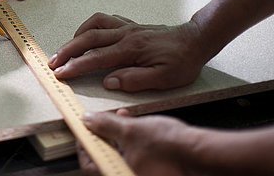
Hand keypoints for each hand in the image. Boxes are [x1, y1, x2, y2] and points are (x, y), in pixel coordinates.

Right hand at [48, 13, 208, 91]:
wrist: (197, 39)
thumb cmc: (182, 61)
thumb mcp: (164, 79)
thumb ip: (134, 80)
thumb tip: (109, 81)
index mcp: (131, 49)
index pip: (95, 58)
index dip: (75, 66)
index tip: (60, 73)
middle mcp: (125, 34)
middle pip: (88, 38)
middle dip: (67, 50)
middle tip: (52, 61)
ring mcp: (127, 27)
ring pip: (94, 25)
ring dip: (77, 36)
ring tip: (67, 48)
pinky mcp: (130, 25)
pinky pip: (105, 19)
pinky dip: (92, 26)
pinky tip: (89, 34)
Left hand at [79, 110, 201, 175]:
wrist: (203, 154)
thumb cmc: (171, 148)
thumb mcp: (131, 129)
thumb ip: (105, 125)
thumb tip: (88, 120)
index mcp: (116, 174)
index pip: (88, 165)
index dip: (84, 144)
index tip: (84, 130)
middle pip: (105, 161)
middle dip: (103, 137)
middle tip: (103, 122)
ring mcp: (141, 175)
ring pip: (121, 157)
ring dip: (118, 138)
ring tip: (124, 118)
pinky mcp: (155, 171)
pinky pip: (136, 159)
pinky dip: (132, 144)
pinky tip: (138, 128)